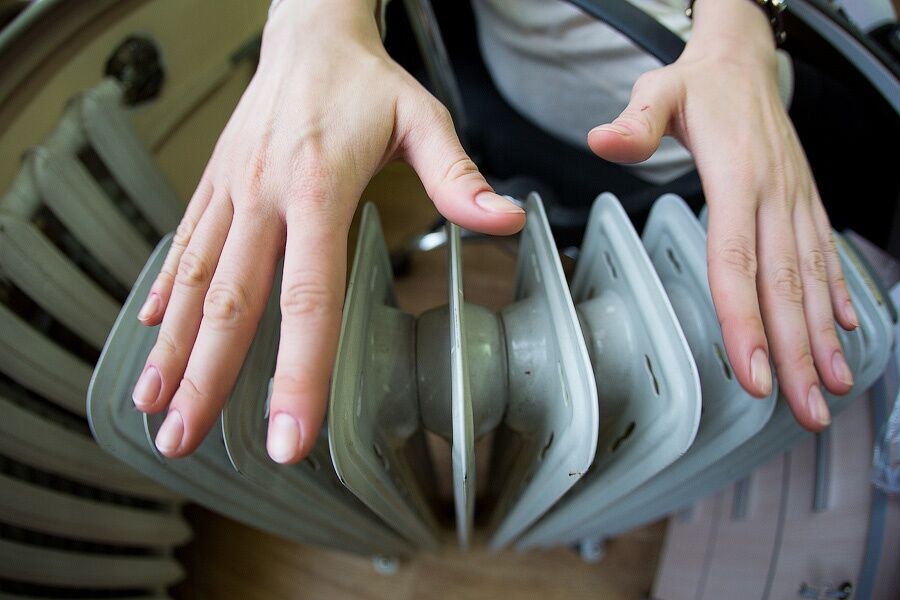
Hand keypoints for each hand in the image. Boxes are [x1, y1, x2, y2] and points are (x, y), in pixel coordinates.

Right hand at [131, 0, 524, 462]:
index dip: (299, 372)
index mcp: (316, 186)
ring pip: (194, 280)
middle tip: (183, 440)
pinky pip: (185, 245)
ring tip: (154, 406)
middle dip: (208, 379)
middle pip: (231, 302)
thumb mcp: (422, 118)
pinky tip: (151, 331)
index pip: (309, 298)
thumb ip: (457, 175)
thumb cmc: (364, 82)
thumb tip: (505, 218)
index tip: (290, 433)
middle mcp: (262, 193)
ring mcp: (230, 190)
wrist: (308, 32)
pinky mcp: (214, 184)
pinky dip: (166, 292)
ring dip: (172, 348)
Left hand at [588, 0, 856, 430]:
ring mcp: (796, 202)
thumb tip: (603, 141)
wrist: (745, 61)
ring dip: (823, 338)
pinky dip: (836, 296)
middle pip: (784, 287)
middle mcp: (775, 197)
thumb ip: (635, 123)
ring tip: (833, 388)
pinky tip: (844, 332)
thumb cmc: (699, 85)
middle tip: (804, 410)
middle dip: (795, 354)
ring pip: (812, 279)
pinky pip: (825, 254)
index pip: (738, 263)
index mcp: (738, 179)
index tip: (754, 375)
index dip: (745, 323)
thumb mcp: (659, 91)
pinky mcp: (804, 201)